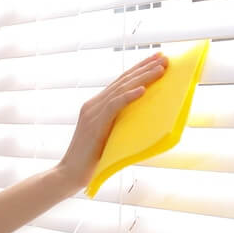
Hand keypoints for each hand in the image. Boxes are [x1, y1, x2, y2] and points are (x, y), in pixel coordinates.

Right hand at [57, 51, 168, 190]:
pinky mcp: (94, 123)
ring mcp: (92, 112)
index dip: (139, 70)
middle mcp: (93, 104)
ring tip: (160, 69)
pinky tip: (142, 90)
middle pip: (122, 81)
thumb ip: (122, 125)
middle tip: (163, 58)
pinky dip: (129, 96)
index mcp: (97, 106)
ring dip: (142, 78)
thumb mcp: (111, 137)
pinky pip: (114, 105)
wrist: (70, 174)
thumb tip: (147, 122)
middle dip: (144, 68)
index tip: (156, 61)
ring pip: (121, 89)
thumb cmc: (93, 161)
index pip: (121, 83)